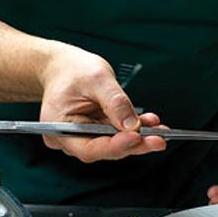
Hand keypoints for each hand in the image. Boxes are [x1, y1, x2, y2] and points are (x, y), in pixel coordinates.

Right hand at [38, 42, 166, 162]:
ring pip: (113, 144)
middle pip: (104, 150)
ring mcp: (83, 136)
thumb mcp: (96, 79)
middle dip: (133, 144)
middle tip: (158, 139)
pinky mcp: (96, 131)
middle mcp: (69, 138)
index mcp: (58, 127)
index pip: (89, 148)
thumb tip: (133, 125)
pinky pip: (116, 135)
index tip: (137, 137)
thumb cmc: (73, 70)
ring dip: (138, 138)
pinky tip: (150, 123)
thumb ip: (114, 102)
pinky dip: (134, 129)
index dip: (115, 146)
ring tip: (159, 129)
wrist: (64, 66)